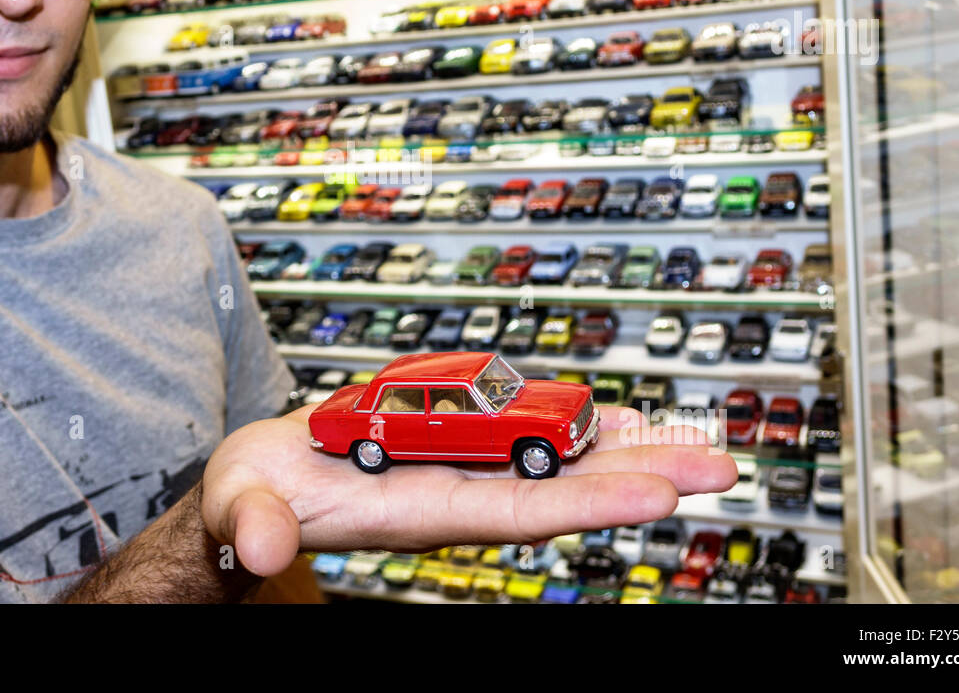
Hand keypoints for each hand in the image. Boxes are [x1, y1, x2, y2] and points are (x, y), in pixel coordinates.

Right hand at [201, 404, 736, 576]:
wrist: (265, 482)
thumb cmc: (259, 496)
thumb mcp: (243, 505)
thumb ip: (254, 522)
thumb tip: (257, 539)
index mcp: (418, 509)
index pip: (516, 510)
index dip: (586, 502)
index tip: (653, 496)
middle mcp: (456, 492)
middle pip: (562, 487)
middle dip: (639, 477)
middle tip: (715, 468)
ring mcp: (461, 468)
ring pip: (558, 460)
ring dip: (626, 450)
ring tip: (693, 442)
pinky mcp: (455, 444)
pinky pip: (531, 435)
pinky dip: (582, 426)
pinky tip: (624, 419)